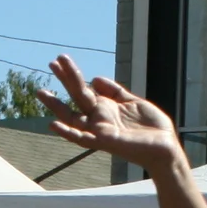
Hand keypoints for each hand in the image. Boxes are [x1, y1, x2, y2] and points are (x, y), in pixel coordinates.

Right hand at [38, 55, 185, 171]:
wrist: (165, 148)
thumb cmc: (151, 128)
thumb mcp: (132, 101)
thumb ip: (114, 91)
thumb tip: (94, 78)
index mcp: (106, 107)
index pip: (83, 88)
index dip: (72, 74)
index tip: (59, 60)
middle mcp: (99, 118)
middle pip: (76, 96)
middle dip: (65, 80)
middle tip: (51, 63)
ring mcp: (100, 130)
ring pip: (72, 116)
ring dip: (56, 105)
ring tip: (40, 92)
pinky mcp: (105, 141)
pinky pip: (81, 138)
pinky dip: (67, 132)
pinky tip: (52, 124)